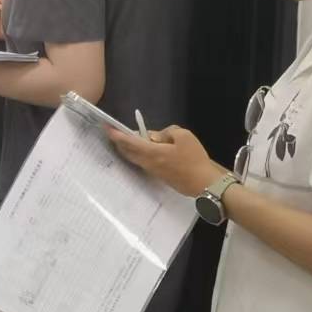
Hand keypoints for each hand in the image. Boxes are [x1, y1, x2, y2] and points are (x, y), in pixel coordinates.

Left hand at [108, 126, 226, 198]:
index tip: (106, 128)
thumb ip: (167, 132)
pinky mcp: (159, 176)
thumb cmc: (194, 159)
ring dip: (129, 149)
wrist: (204, 183)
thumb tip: (155, 136)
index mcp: (152, 152)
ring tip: (131, 139)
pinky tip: (147, 150)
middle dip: (119, 142)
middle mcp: (148, 163)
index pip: (129, 142)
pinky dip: (140, 155)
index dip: (116, 134)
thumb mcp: (184, 136)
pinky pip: (144, 163)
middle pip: (128, 152)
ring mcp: (153, 171)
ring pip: (135, 158)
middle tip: (115, 133)